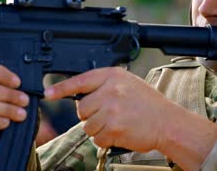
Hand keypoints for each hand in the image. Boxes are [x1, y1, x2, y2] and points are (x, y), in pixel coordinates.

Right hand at [0, 60, 28, 140]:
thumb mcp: (11, 86)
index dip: (2, 74)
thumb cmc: (7, 99)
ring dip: (6, 109)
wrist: (3, 124)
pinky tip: (6, 122)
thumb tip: (39, 87)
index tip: (18, 83)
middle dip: (9, 95)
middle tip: (25, 100)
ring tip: (22, 114)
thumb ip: (19, 82)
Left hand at [44, 67, 173, 152]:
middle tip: (108, 115)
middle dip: (90, 115)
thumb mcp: (128, 83)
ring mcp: (112, 109)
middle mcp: (111, 90)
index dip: (61, 89)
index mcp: (113, 76)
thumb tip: (81, 94)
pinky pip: (97, 138)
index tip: (48, 94)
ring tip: (116, 123)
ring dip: (98, 129)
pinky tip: (119, 132)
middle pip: (81, 108)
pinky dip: (105, 140)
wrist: (168, 122)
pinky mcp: (114, 127)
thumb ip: (105, 85)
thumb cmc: (149, 104)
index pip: (80, 80)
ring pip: (87, 125)